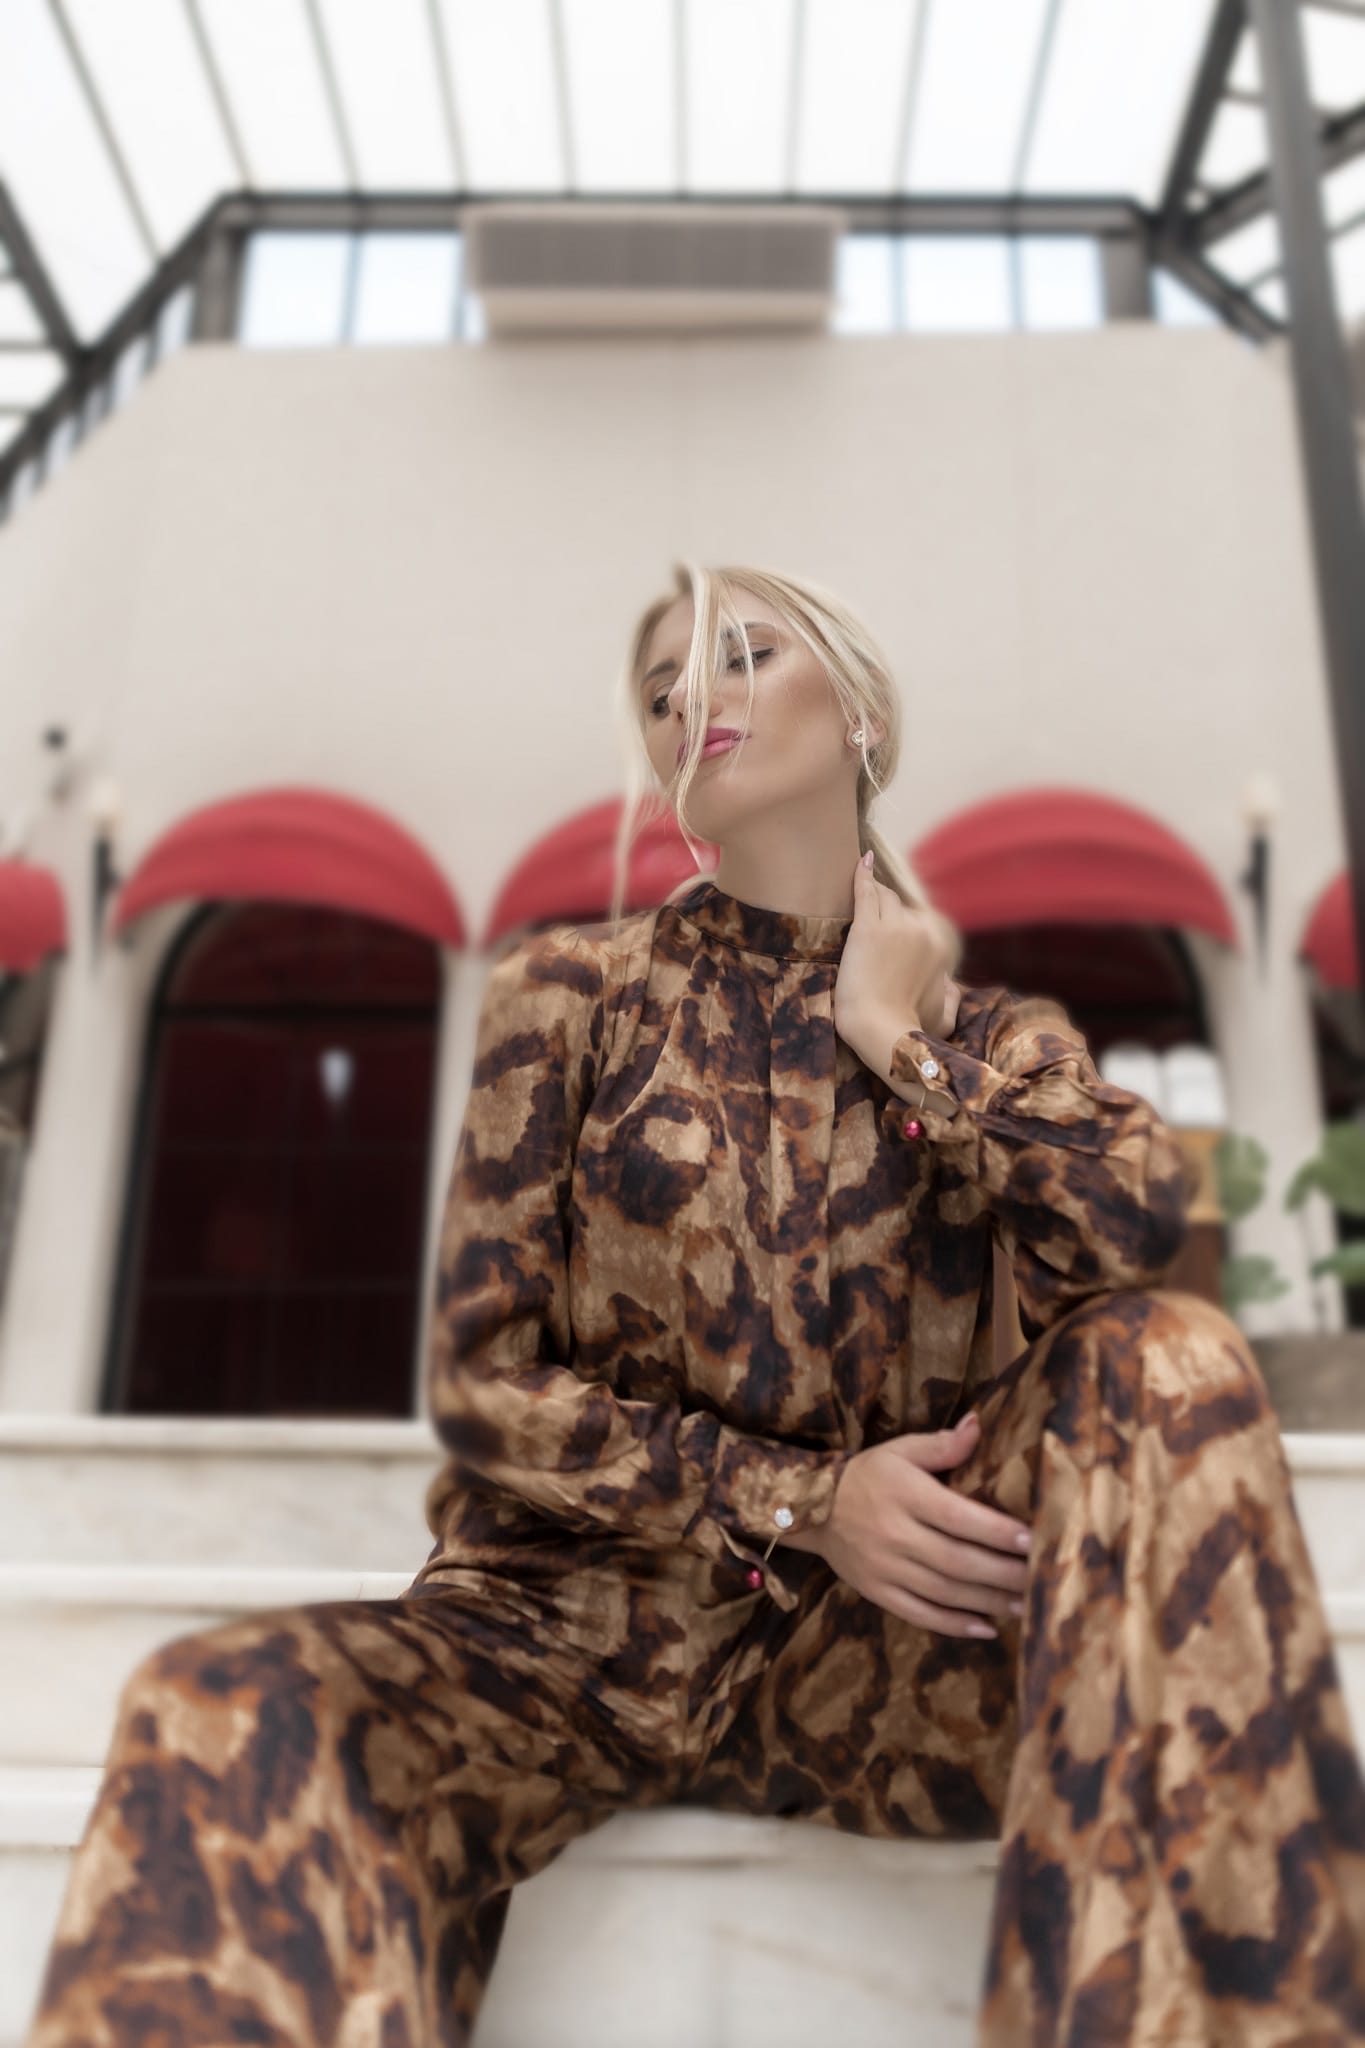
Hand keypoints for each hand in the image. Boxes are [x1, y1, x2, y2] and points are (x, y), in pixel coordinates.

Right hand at [782, 1415, 1031, 1637]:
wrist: (813, 1509)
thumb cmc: (869, 1475)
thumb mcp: (901, 1450)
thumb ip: (942, 1444)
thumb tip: (980, 1424)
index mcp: (905, 1494)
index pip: (957, 1517)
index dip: (996, 1531)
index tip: (1032, 1539)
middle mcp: (895, 1534)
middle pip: (957, 1560)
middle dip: (1003, 1573)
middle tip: (1041, 1578)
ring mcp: (885, 1568)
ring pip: (944, 1591)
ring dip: (988, 1601)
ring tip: (1026, 1604)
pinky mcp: (878, 1593)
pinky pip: (919, 1614)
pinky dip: (954, 1624)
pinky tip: (986, 1627)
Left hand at [834, 851, 958, 1054]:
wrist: (881, 1030)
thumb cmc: (911, 1027)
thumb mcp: (946, 1017)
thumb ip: (953, 996)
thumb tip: (951, 983)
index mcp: (940, 946)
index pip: (922, 919)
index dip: (905, 923)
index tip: (893, 927)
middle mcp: (922, 929)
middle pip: (902, 904)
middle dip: (888, 910)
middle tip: (872, 918)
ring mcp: (894, 926)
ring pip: (884, 896)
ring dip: (874, 895)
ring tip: (863, 893)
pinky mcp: (867, 928)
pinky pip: (866, 891)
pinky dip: (863, 874)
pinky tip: (862, 861)